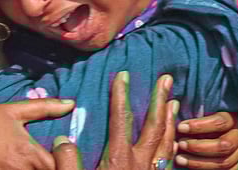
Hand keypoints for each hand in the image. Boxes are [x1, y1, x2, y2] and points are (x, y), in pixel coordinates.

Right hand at [0, 98, 75, 168]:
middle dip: (48, 168)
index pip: (56, 165)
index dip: (61, 162)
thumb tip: (71, 104)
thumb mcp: (11, 111)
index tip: (57, 156)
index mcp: (26, 153)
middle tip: (45, 162)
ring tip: (29, 165)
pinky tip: (13, 169)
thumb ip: (44, 108)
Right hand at [52, 73, 177, 169]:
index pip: (121, 119)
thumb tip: (63, 139)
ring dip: (171, 118)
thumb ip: (67, 163)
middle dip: (160, 99)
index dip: (121, 95)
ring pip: (167, 140)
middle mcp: (141, 163)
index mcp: (119, 159)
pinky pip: (169, 160)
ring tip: (174, 101)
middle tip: (167, 78)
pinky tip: (174, 140)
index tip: (123, 75)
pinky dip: (172, 144)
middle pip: (155, 124)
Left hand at [175, 112, 237, 168]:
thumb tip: (176, 114)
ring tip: (180, 159)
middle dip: (199, 147)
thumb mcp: (215, 113)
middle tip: (181, 144)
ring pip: (223, 163)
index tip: (181, 127)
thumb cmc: (221, 121)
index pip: (220, 122)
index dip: (199, 126)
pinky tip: (190, 167)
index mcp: (236, 120)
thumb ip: (200, 116)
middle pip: (223, 145)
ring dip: (198, 162)